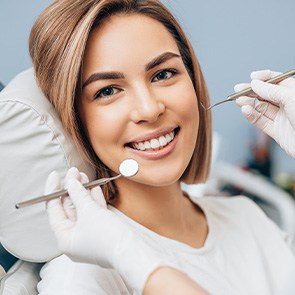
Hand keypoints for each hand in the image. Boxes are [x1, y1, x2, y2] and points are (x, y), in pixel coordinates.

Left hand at [45, 168, 176, 291]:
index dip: (53, 190)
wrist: (132, 250)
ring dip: (83, 192)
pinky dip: (94, 200)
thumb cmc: (107, 236)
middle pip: (69, 208)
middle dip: (72, 188)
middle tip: (74, 172)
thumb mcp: (89, 211)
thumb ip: (78, 194)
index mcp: (64, 238)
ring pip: (82, 209)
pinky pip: (94, 213)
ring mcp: (88, 235)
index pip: (54, 210)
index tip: (56, 175)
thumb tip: (72, 182)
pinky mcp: (101, 231)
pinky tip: (95, 187)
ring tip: (84, 175)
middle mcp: (74, 238)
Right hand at [235, 69, 294, 157]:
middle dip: (251, 91)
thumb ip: (271, 90)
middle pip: (266, 95)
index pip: (277, 81)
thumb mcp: (291, 98)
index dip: (264, 78)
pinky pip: (260, 122)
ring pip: (261, 108)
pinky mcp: (276, 131)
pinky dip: (251, 116)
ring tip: (239, 100)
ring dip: (248, 103)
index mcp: (294, 93)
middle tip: (238, 90)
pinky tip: (245, 110)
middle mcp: (288, 105)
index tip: (252, 78)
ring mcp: (282, 118)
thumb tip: (255, 84)